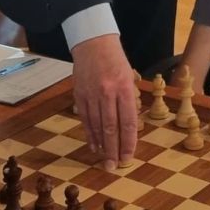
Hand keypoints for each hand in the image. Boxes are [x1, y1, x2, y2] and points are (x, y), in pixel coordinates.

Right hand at [70, 33, 137, 168]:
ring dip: (102, 145)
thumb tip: (128, 128)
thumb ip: (129, 102)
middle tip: (114, 166)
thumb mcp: (129, 78)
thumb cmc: (116, 61)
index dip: (129, 142)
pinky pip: (85, 119)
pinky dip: (90, 134)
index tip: (129, 156)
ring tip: (105, 160)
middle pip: (112, 128)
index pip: (128, 121)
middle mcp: (108, 92)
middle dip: (114, 150)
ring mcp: (92, 94)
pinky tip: (94, 145)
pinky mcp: (79, 95)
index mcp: (124, 88)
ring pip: (97, 126)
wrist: (93, 43)